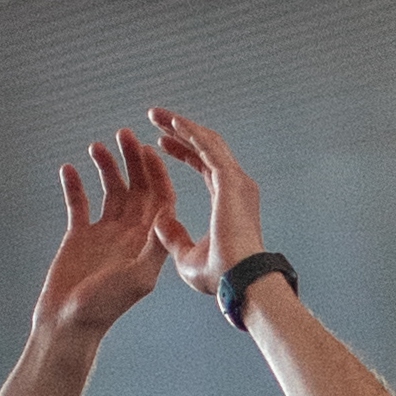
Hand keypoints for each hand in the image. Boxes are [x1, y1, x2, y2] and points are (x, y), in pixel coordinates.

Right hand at [33, 137, 174, 341]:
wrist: (68, 325)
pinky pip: (79, 203)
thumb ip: (153, 248)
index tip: (150, 150)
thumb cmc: (103, 307)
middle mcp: (130, 235)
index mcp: (148, 242)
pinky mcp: (79, 236)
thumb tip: (169, 216)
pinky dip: (74, 184)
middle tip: (126, 134)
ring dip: (107, 166)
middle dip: (133, 161)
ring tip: (99, 144)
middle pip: (137, 189)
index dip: (157, 173)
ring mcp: (105, 234)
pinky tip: (69, 168)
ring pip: (110, 190)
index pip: (160, 199)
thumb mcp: (136, 278)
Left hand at [140, 107, 264, 301]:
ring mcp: (235, 181)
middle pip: (206, 147)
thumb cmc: (219, 277)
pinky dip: (189, 133)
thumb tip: (160, 221)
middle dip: (181, 131)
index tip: (160, 144)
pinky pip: (207, 147)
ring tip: (158, 115)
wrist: (238, 281)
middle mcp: (236, 186)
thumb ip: (174, 237)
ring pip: (207, 142)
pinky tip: (171, 122)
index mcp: (228, 202)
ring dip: (182, 126)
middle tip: (157, 118)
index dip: (183, 152)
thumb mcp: (186, 256)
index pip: (205, 166)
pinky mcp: (230, 180)